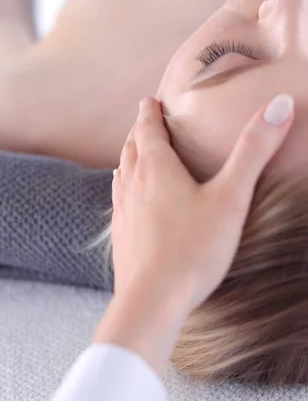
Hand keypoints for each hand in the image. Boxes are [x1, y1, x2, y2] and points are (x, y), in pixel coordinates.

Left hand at [112, 94, 293, 317]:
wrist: (152, 301)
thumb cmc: (194, 249)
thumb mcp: (231, 197)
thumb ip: (253, 151)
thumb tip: (280, 104)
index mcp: (156, 168)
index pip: (147, 127)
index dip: (149, 111)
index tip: (149, 100)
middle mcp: (132, 184)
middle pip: (132, 148)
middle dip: (139, 131)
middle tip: (145, 121)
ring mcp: (122, 211)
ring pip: (122, 173)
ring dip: (129, 158)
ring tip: (136, 154)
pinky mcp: (120, 236)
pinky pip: (119, 201)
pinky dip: (125, 188)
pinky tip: (130, 199)